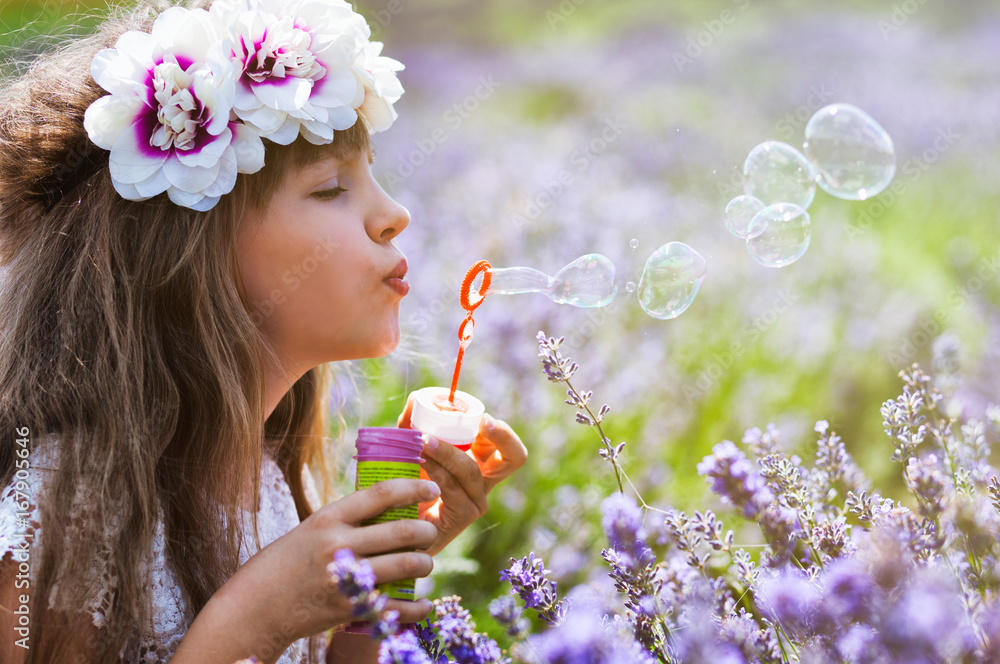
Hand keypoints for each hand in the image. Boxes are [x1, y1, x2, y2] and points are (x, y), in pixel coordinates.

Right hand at [179, 479, 439, 662]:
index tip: (432, 487)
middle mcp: (338, 545)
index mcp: (328, 519)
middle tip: (431, 532)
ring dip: (425, 563)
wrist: (253, 609)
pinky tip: (424, 604)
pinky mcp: (348, 610)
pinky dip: (416, 606)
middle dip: (426, 531)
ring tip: (427, 562)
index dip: (413, 487)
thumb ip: (343, 522)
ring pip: (405, 565)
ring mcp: (344, 578)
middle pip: (402, 531)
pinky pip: (396, 606)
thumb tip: (384, 509)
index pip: (381, 494)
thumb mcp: (309, 531)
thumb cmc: (282, 565)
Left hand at [398, 398, 527, 554]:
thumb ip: (412, 425)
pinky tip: (419, 461)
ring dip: (446, 450)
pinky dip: (435, 470)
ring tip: (422, 439)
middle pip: (515, 457)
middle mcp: (483, 483)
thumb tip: (416, 398)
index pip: (507, 447)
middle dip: (502, 436)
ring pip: (471, 469)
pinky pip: (452, 487)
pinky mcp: (461, 517)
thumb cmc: (405, 483)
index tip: (483, 418)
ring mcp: (475, 502)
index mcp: (480, 463)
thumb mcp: (412, 449)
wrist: (390, 522)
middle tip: (482, 421)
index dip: (502, 431)